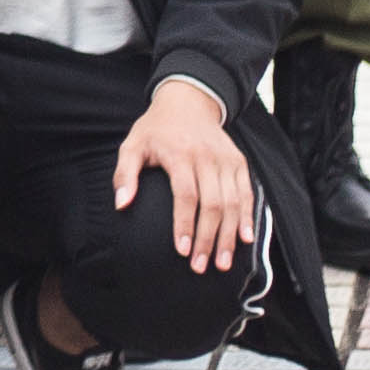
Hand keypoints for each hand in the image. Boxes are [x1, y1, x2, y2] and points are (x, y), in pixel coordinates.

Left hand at [118, 76, 253, 272]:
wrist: (188, 102)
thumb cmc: (155, 129)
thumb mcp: (133, 144)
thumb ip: (125, 174)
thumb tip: (121, 204)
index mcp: (179, 153)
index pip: (186, 195)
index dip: (185, 224)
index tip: (181, 251)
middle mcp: (207, 157)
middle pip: (212, 204)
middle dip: (208, 239)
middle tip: (201, 267)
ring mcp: (226, 160)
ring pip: (233, 204)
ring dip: (229, 236)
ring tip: (223, 263)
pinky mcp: (239, 162)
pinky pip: (247, 194)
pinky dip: (247, 218)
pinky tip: (245, 240)